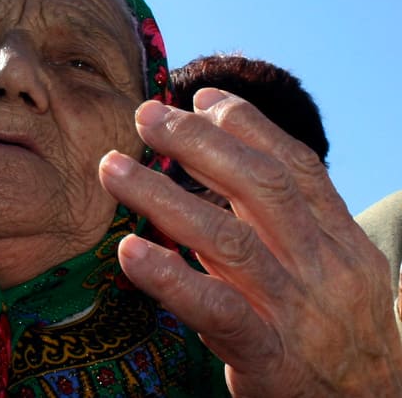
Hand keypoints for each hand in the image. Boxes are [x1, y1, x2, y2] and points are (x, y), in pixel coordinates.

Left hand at [99, 88, 401, 395]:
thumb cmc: (338, 333)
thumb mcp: (335, 270)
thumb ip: (291, 221)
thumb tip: (230, 159)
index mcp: (340, 240)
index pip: (296, 166)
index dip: (248, 126)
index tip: (201, 97)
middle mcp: (322, 267)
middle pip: (259, 187)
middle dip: (198, 143)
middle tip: (146, 115)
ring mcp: (295, 310)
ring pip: (228, 240)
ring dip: (164, 197)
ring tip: (113, 167)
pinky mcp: (268, 356)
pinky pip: (216, 310)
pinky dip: (170, 279)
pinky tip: (129, 252)